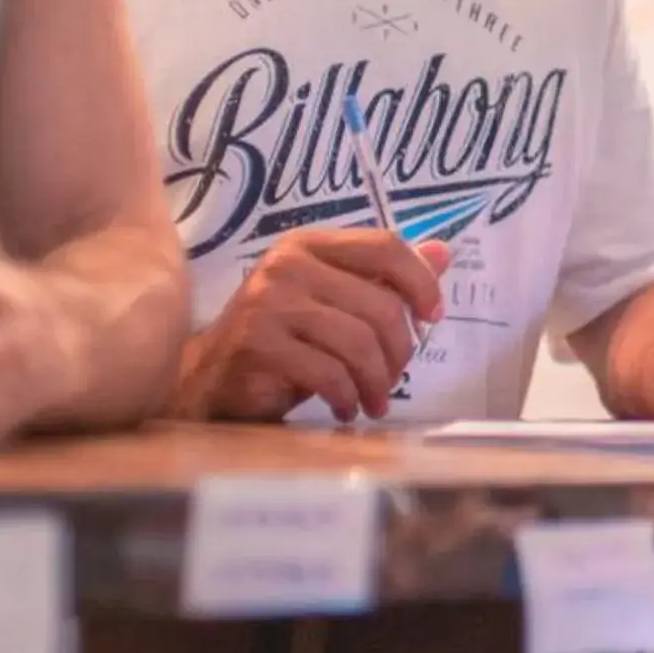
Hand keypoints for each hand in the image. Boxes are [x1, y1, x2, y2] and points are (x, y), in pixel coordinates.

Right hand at [177, 230, 449, 422]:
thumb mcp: (336, 303)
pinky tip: (345, 408)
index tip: (433, 317)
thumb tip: (442, 252)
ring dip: (377, 381)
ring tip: (374, 400)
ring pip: (358, 342)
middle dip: (399, 351)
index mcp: (310, 244)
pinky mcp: (259, 343)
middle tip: (395, 378)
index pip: (384, 246)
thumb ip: (384, 279)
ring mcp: (270, 302)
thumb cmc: (284, 339)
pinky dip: (347, 396)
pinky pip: (329, 372)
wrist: (211, 378)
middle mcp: (288, 264)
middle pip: (379, 304)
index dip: (420, 281)